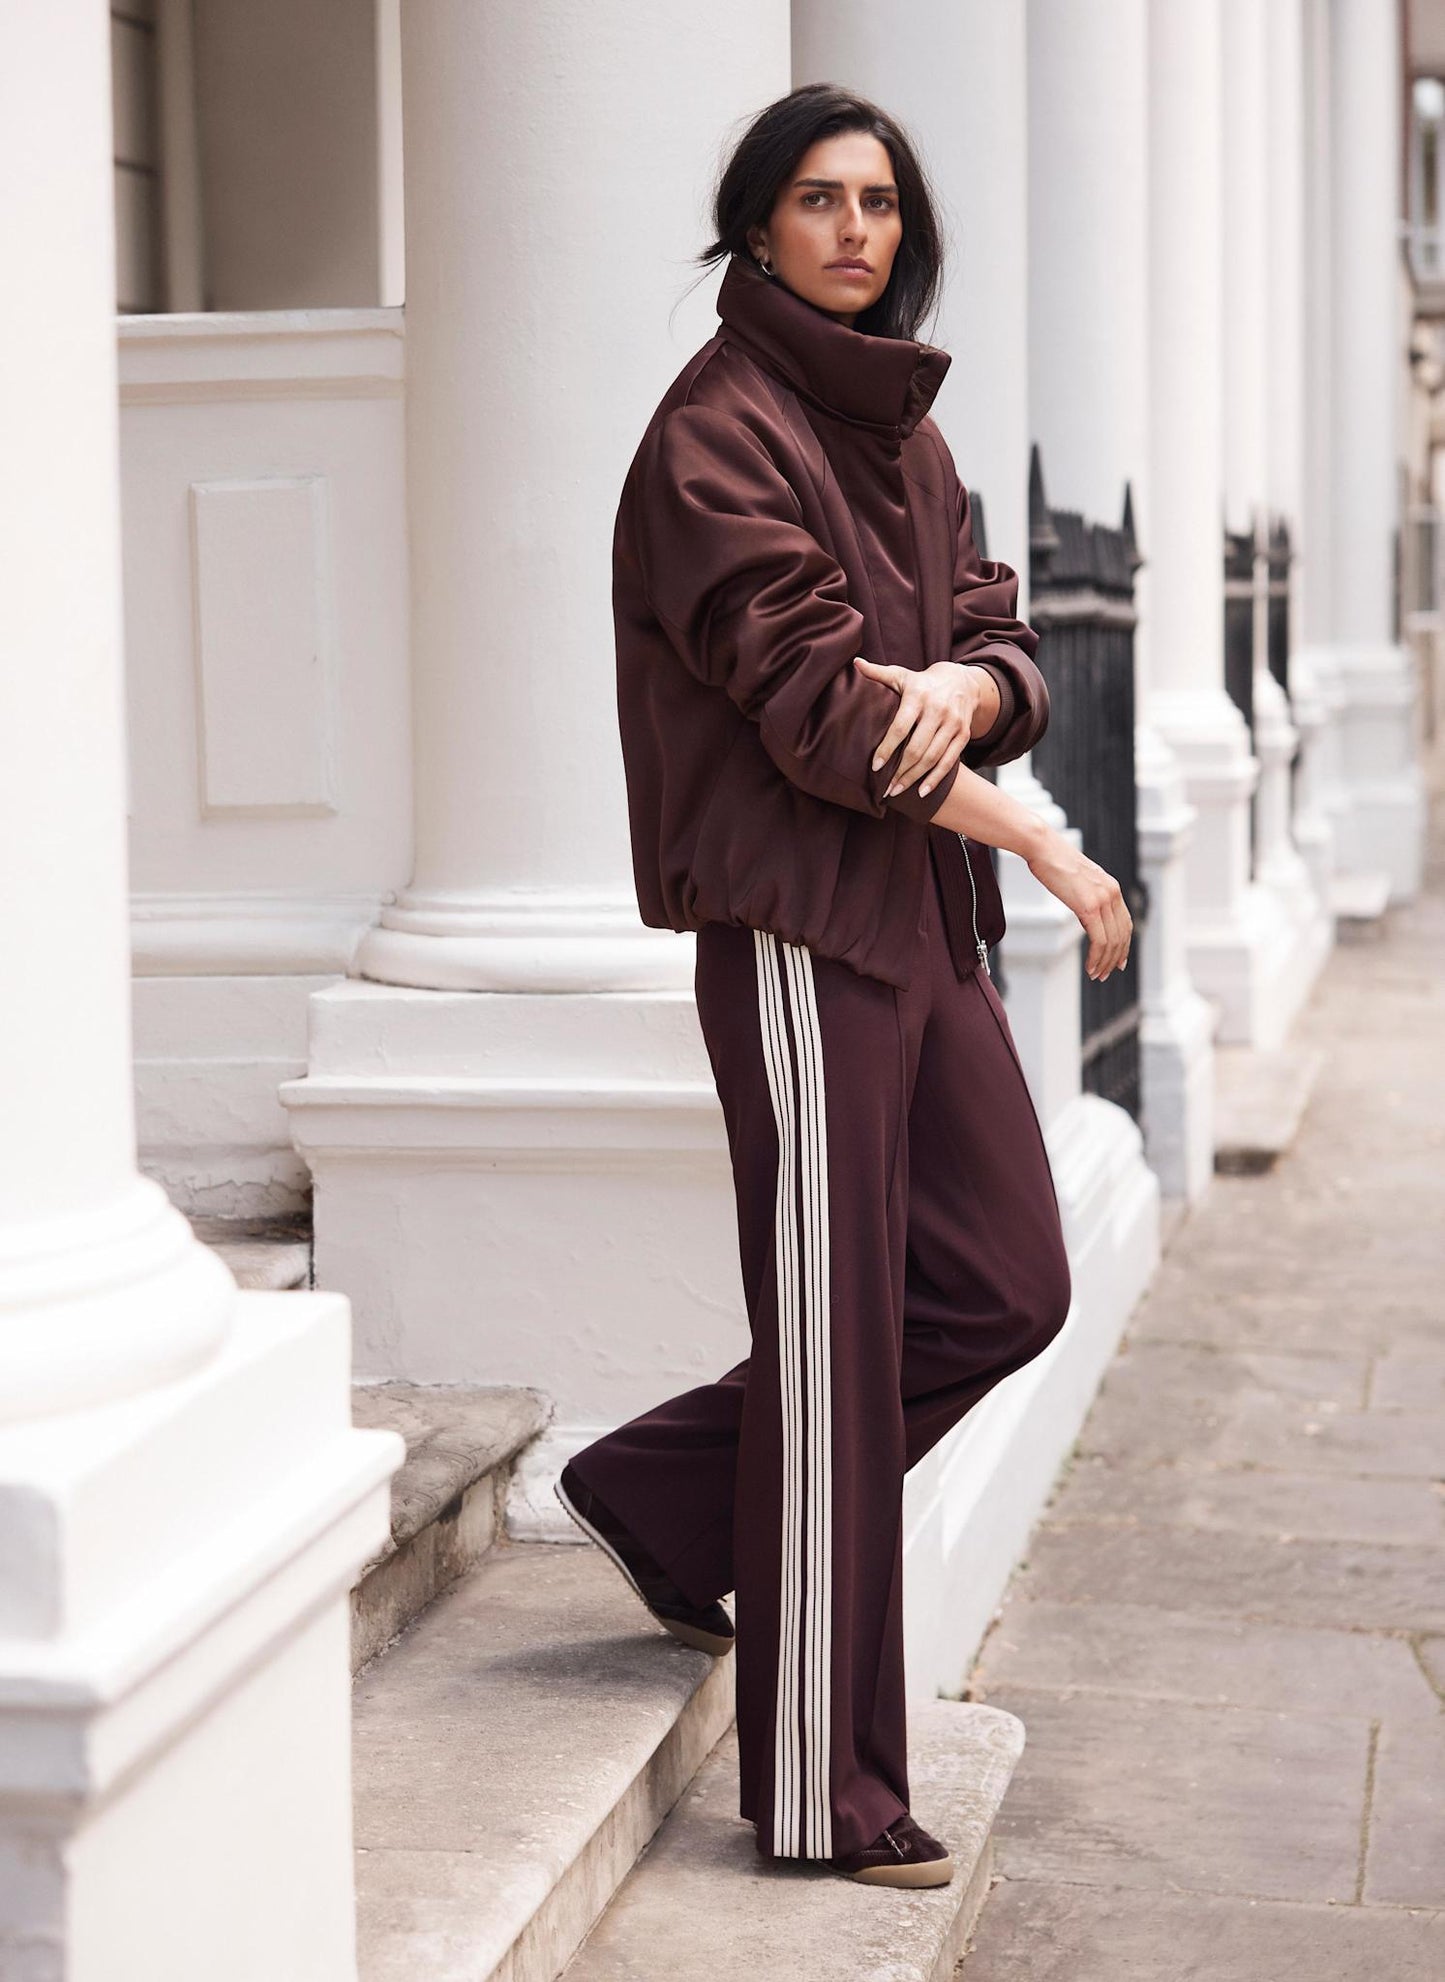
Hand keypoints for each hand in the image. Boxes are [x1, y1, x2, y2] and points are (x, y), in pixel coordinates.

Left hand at [854, 657, 998, 797]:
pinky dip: (936, 779)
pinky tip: (922, 792)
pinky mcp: (963, 735)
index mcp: (919, 696)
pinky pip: (949, 761)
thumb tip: (856, 663)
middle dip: (900, 771)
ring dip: (914, 778)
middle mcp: (938, 710)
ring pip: (932, 758)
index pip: (901, 727)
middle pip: (917, 748)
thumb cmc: (922, 683)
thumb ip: (878, 673)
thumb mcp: (902, 675)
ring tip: (897, 791)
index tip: (875, 766)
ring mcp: (953, 724)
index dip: (887, 748)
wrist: (962, 681)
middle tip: (885, 788)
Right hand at [1025, 829, 1132, 979]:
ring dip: (1104, 962)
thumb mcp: (1077, 880)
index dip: (1123, 946)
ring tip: (1096, 975)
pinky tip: (1090, 966)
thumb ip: (1087, 895)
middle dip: (1115, 959)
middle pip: (1121, 935)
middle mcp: (1112, 893)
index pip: (1125, 923)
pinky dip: (1096, 957)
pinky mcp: (1089, 906)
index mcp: (1112, 887)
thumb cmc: (1053, 861)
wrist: (1043, 847)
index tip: (1117, 962)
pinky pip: (1099, 940)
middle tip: (1105, 974)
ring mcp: (1102, 899)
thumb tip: (1086, 911)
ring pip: (1112, 941)